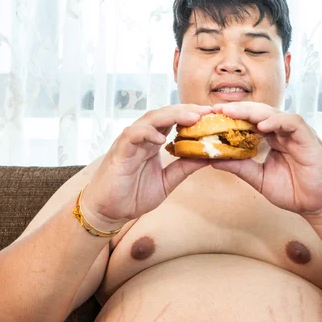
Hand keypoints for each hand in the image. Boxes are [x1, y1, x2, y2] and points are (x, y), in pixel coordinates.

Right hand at [81, 104, 212, 230]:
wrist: (108, 211)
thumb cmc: (133, 195)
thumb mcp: (167, 181)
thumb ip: (184, 168)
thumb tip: (207, 157)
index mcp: (153, 142)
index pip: (174, 121)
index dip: (192, 115)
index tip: (212, 114)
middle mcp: (142, 138)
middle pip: (165, 114)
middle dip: (187, 110)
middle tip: (207, 111)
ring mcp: (130, 142)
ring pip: (150, 119)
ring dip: (172, 116)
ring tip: (192, 118)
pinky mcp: (118, 152)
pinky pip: (131, 135)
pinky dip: (146, 133)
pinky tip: (161, 138)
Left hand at [210, 102, 321, 219]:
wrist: (319, 205)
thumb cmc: (294, 192)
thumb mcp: (260, 178)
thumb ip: (240, 167)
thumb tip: (213, 159)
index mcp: (272, 139)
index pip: (250, 122)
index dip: (232, 118)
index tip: (211, 117)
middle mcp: (283, 132)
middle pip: (258, 113)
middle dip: (237, 109)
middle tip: (217, 109)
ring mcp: (296, 133)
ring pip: (272, 113)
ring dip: (252, 112)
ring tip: (232, 113)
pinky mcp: (309, 138)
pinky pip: (291, 122)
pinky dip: (276, 121)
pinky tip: (261, 126)